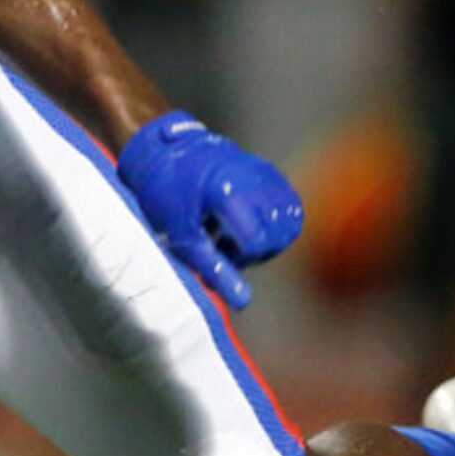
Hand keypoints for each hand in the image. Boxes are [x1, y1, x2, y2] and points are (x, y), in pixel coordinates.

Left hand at [116, 111, 303, 309]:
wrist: (165, 152)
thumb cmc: (167, 197)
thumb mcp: (183, 238)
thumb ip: (215, 269)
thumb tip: (243, 303)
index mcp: (230, 194)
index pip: (259, 243)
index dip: (242, 258)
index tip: (219, 251)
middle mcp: (254, 180)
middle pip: (278, 236)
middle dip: (256, 251)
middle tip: (224, 245)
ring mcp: (266, 173)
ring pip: (289, 223)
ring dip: (268, 237)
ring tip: (234, 234)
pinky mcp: (270, 171)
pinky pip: (289, 206)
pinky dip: (273, 221)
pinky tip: (245, 220)